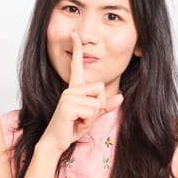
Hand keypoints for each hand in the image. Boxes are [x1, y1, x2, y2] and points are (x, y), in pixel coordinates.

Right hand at [39, 32, 123, 153]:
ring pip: (97, 102)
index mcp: (74, 89)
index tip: (75, 35)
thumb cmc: (71, 128)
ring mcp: (68, 96)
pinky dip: (87, 121)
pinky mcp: (68, 105)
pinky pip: (91, 110)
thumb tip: (121, 97)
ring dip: (92, 116)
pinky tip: (75, 124)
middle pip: (100, 88)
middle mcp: (70, 89)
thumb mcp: (92, 116)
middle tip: (83, 117)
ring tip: (78, 121)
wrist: (56, 142)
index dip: (78, 50)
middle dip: (98, 107)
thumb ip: (105, 106)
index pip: (77, 66)